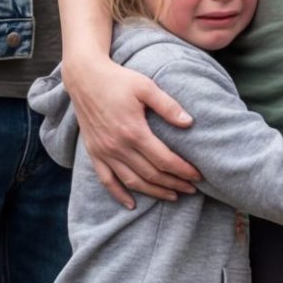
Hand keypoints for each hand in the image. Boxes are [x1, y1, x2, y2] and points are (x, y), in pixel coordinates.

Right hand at [64, 55, 198, 208]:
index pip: (164, 159)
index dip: (183, 170)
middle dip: (174, 184)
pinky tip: (132, 204)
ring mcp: (104, 152)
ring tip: (172, 196)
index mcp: (133, 131)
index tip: (198, 176)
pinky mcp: (94, 153)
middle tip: (191, 189)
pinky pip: (106, 180)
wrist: (84, 77)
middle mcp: (118, 146)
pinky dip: (119, 194)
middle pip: (151, 174)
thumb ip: (168, 106)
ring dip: (154, 192)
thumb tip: (189, 122)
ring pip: (132, 182)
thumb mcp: (145, 87)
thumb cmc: (118, 80)